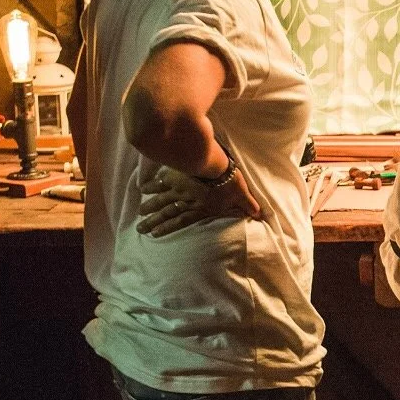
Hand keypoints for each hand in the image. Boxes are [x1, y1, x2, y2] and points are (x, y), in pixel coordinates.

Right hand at [137, 161, 260, 236]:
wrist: (217, 165)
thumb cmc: (230, 181)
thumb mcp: (241, 194)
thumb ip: (248, 205)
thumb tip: (260, 214)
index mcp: (200, 207)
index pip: (182, 220)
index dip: (168, 227)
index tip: (155, 234)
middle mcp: (186, 200)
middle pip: (167, 212)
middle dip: (153, 221)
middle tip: (139, 228)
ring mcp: (179, 187)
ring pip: (161, 199)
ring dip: (150, 206)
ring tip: (139, 213)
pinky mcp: (176, 174)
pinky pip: (161, 181)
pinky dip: (151, 185)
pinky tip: (142, 189)